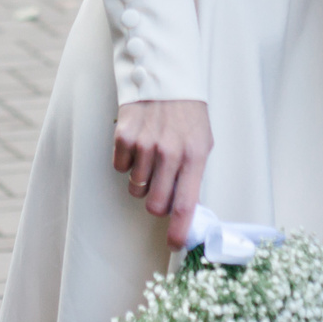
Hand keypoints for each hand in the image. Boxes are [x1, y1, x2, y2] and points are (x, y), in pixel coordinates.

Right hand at [112, 99, 212, 249]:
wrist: (165, 77)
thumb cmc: (188, 114)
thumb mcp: (202, 142)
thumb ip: (194, 175)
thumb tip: (185, 211)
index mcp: (194, 156)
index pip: (186, 205)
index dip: (179, 231)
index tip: (174, 244)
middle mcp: (169, 153)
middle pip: (155, 203)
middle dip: (156, 203)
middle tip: (160, 188)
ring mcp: (145, 145)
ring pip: (136, 187)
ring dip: (142, 179)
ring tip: (151, 155)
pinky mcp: (124, 136)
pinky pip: (120, 167)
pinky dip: (127, 161)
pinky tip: (138, 143)